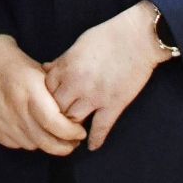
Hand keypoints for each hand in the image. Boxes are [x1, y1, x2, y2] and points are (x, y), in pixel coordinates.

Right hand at [0, 36, 87, 155]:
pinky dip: (28, 140)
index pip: (53, 122)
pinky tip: (32, 129)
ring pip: (32, 145)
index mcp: (30, 90)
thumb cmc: (22, 69)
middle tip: (73, 142)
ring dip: (46, 143)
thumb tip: (76, 123)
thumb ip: (58, 99)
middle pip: (44, 140)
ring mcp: (2, 119)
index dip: (70, 132)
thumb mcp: (45, 75)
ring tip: (52, 133)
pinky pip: (17, 144)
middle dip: (64, 146)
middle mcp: (14, 106)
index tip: (80, 132)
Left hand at [43, 5, 170, 149]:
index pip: (44, 91)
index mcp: (65, 67)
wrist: (138, 37)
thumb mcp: (77, 44)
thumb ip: (61, 60)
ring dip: (71, 127)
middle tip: (56, 122)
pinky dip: (95, 139)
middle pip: (55, 108)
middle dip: (54, 115)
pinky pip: (101, 127)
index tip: (47, 104)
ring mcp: (94, 96)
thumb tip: (46, 69)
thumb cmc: (107, 36)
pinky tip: (92, 147)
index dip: (44, 98)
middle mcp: (76, 84)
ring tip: (71, 134)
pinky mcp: (114, 104)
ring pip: (73, 120)